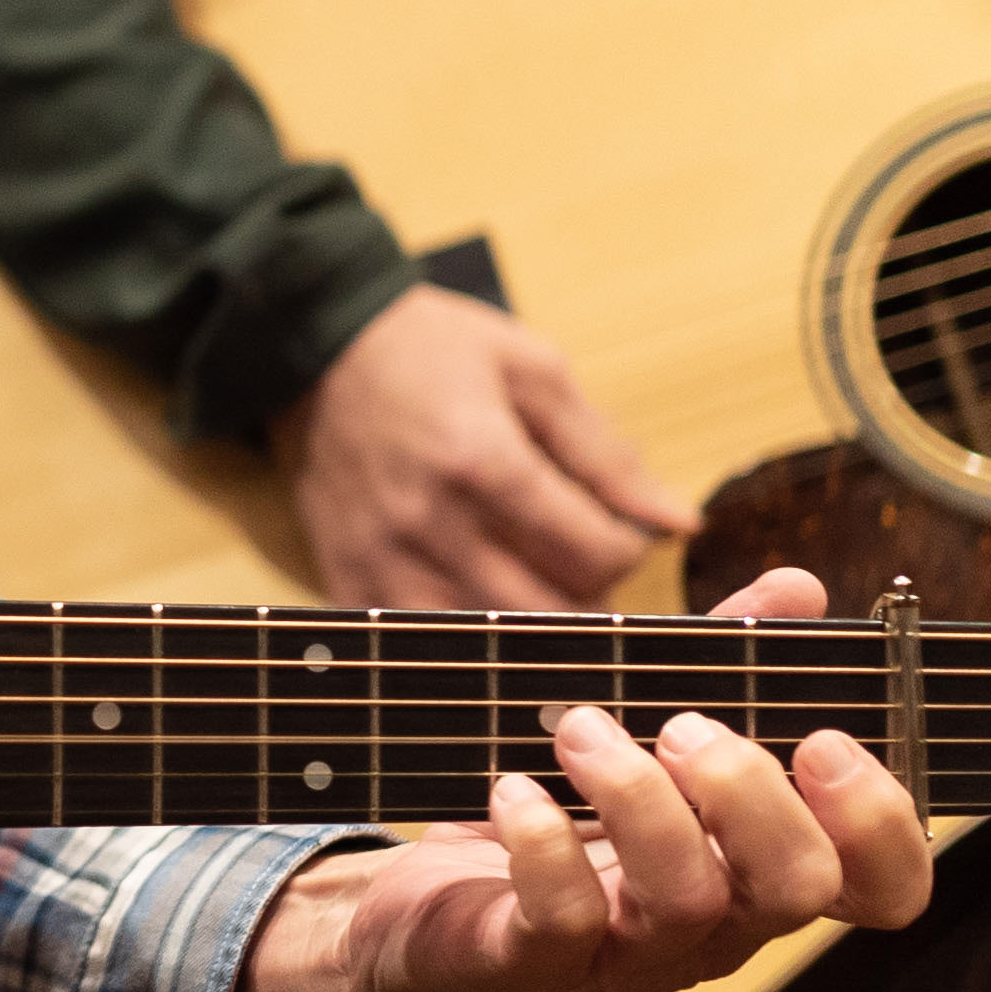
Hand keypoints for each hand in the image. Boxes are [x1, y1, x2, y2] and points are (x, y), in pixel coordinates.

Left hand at [235, 568, 936, 991]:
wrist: (416, 918)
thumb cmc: (551, 819)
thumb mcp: (634, 736)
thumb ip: (720, 667)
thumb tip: (798, 586)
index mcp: (754, 872)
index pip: (882, 889)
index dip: (884, 824)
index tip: (825, 740)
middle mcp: (712, 927)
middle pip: (797, 888)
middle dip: (752, 791)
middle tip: (682, 726)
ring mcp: (626, 956)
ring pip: (687, 899)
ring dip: (639, 796)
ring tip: (579, 730)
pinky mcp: (531, 962)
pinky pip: (565, 918)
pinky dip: (543, 842)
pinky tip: (512, 787)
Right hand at [275, 283, 695, 608]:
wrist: (313, 350)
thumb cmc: (430, 350)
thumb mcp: (531, 370)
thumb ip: (605, 452)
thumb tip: (676, 521)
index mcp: (482, 460)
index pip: (596, 553)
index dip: (629, 547)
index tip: (617, 526)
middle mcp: (430, 520)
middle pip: (552, 609)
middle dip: (589, 592)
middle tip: (584, 558)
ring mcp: (383, 558)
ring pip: (493, 638)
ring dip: (532, 619)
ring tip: (536, 576)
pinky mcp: (349, 579)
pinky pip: (428, 641)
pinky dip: (466, 627)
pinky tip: (476, 588)